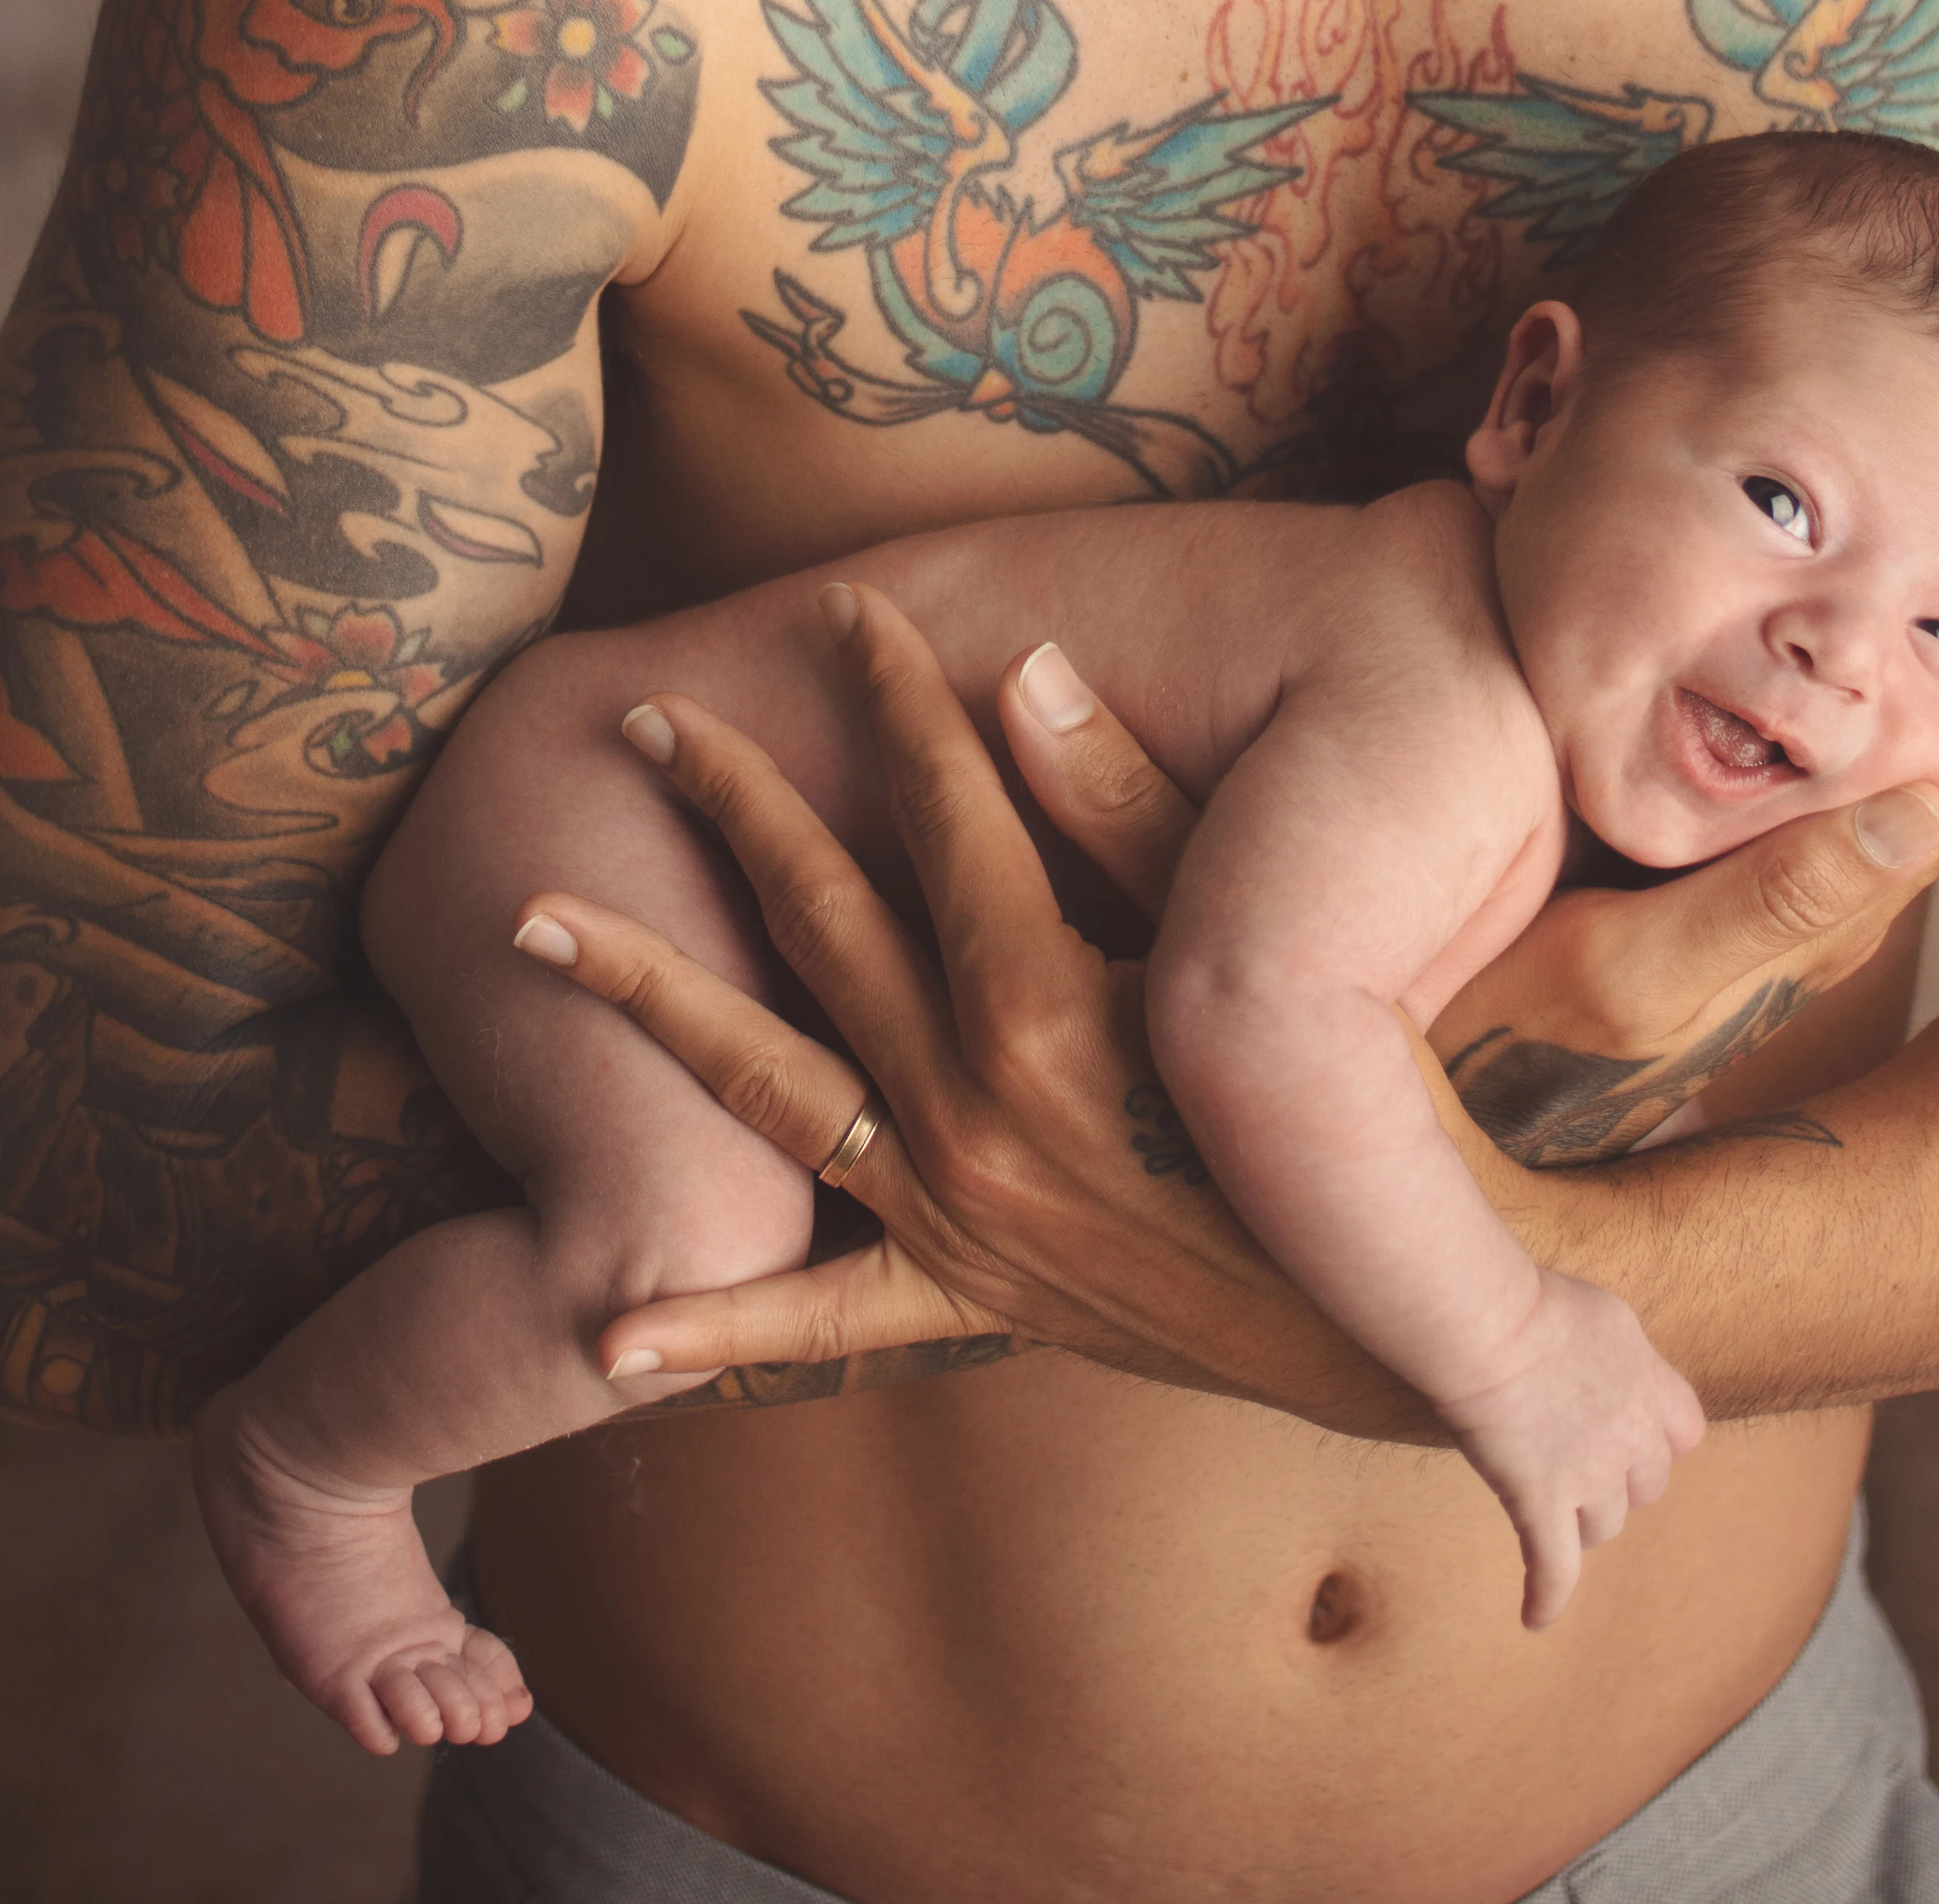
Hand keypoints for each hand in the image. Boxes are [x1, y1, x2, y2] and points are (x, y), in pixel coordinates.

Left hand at [506, 586, 1429, 1432]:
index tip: (842, 607)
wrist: (1410, 1317)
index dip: (893, 697)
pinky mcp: (971, 1296)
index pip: (944, 808)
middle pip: (819, 918)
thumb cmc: (1367, 1109)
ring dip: (643, 998)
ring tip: (529, 923)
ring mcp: (958, 1209)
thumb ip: (1135, 807)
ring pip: (764, 1081)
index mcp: (1049, 1005)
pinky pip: (822, 1321)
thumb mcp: (1258, 944)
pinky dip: (717, 1327)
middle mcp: (976, 1107)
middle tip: (646, 714)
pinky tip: (608, 1331)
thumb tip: (1027, 666)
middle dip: (731, 801)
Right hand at [1434, 1269, 1706, 1628]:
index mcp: (1653, 1387)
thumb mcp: (1606, 1316)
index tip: (1635, 1435)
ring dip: (1583, 1521)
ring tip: (1555, 1516)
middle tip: (1581, 1466)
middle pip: (1646, 1487)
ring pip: (1603, 1525)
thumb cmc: (1536, 1303)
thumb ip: (1624, 1355)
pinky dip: (1546, 1596)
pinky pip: (1553, 1565)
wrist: (1490, 1324)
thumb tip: (1620, 1368)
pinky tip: (1536, 1619)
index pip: (1685, 1435)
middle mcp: (1631, 1438)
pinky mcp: (1540, 1502)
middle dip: (1621, 1482)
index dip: (1659, 1440)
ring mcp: (1587, 1476)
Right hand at [1440, 490, 1938, 1161]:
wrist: (1461, 1103)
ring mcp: (1808, 875)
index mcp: (1849, 893)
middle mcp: (1854, 883)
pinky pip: (1881, 741)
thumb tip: (1921, 805)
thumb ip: (1772, 901)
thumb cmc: (1527, 1033)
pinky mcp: (1751, 861)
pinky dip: (1922, 662)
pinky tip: (1900, 622)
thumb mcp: (1633, 973)